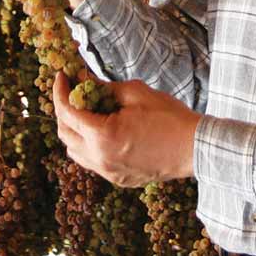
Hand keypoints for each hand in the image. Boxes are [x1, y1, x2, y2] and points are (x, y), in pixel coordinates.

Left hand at [53, 72, 200, 187]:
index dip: (61, 91)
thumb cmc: (169, 117)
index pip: (67, 111)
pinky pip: (91, 162)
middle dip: (64, 109)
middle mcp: (99, 158)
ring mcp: (108, 172)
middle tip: (70, 91)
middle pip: (65, 133)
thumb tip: (86, 82)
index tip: (61, 76)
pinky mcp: (118, 179)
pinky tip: (100, 131)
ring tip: (84, 111)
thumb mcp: (136, 93)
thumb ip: (105, 88)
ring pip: (74, 152)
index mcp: (102, 135)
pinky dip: (87, 145)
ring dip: (73, 130)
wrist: (194, 147)